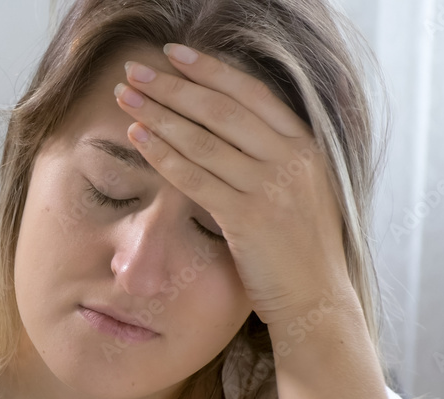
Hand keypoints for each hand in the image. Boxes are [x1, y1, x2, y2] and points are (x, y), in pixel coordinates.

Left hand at [116, 43, 354, 326]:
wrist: (317, 300)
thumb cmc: (300, 248)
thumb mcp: (300, 188)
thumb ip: (271, 155)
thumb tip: (227, 125)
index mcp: (305, 145)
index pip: (251, 93)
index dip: (210, 69)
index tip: (173, 54)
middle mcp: (291, 159)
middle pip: (221, 109)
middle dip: (172, 86)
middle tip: (134, 71)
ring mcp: (272, 188)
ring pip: (204, 140)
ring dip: (159, 114)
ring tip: (126, 98)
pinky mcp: (249, 218)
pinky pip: (196, 179)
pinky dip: (163, 156)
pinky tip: (138, 139)